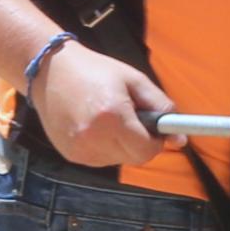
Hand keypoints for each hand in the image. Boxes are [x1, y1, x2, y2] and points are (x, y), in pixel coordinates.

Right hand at [32, 40, 175, 173]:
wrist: (49, 71)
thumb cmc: (95, 70)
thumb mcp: (134, 80)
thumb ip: (161, 107)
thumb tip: (180, 137)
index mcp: (112, 117)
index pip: (148, 150)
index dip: (156, 140)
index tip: (153, 127)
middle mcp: (94, 138)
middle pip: (134, 158)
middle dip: (140, 143)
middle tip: (130, 119)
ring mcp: (80, 150)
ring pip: (118, 160)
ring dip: (121, 145)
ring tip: (107, 118)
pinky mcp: (71, 155)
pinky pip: (100, 159)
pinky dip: (103, 147)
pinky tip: (92, 126)